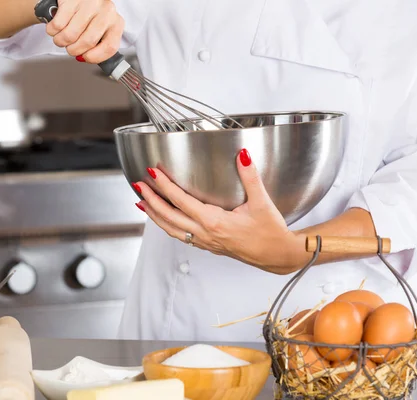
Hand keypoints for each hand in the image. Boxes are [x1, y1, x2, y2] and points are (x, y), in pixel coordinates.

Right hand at [45, 0, 123, 62]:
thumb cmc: (88, 14)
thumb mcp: (100, 29)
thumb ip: (97, 45)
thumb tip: (83, 58)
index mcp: (116, 22)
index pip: (110, 47)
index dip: (94, 57)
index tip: (85, 57)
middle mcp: (105, 11)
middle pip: (87, 42)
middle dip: (74, 50)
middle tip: (70, 46)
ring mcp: (88, 4)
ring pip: (70, 35)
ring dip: (61, 41)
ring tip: (62, 36)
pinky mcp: (71, 0)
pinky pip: (57, 25)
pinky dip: (52, 30)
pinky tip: (56, 26)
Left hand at [133, 149, 304, 274]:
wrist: (278, 256)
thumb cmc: (271, 233)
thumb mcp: (262, 203)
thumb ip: (250, 177)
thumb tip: (242, 155)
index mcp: (214, 222)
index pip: (181, 201)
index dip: (164, 186)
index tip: (153, 173)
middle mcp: (205, 233)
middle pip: (168, 216)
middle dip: (151, 200)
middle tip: (138, 185)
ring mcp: (205, 242)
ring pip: (171, 229)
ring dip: (154, 215)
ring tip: (141, 202)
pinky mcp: (208, 245)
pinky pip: (180, 235)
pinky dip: (166, 225)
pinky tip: (163, 218)